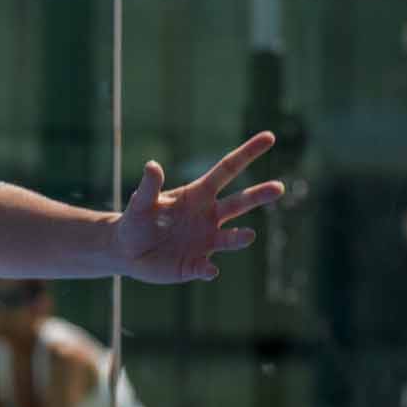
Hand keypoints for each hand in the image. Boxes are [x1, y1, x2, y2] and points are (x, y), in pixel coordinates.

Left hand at [114, 132, 284, 284]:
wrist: (127, 252)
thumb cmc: (136, 221)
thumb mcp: (140, 203)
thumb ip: (149, 187)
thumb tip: (152, 165)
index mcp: (199, 194)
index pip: (228, 169)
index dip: (248, 153)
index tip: (270, 137)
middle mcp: (209, 216)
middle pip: (239, 203)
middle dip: (259, 195)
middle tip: (279, 187)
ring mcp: (205, 241)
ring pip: (230, 238)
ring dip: (240, 237)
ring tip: (249, 235)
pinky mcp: (195, 265)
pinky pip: (205, 268)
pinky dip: (208, 270)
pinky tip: (210, 270)